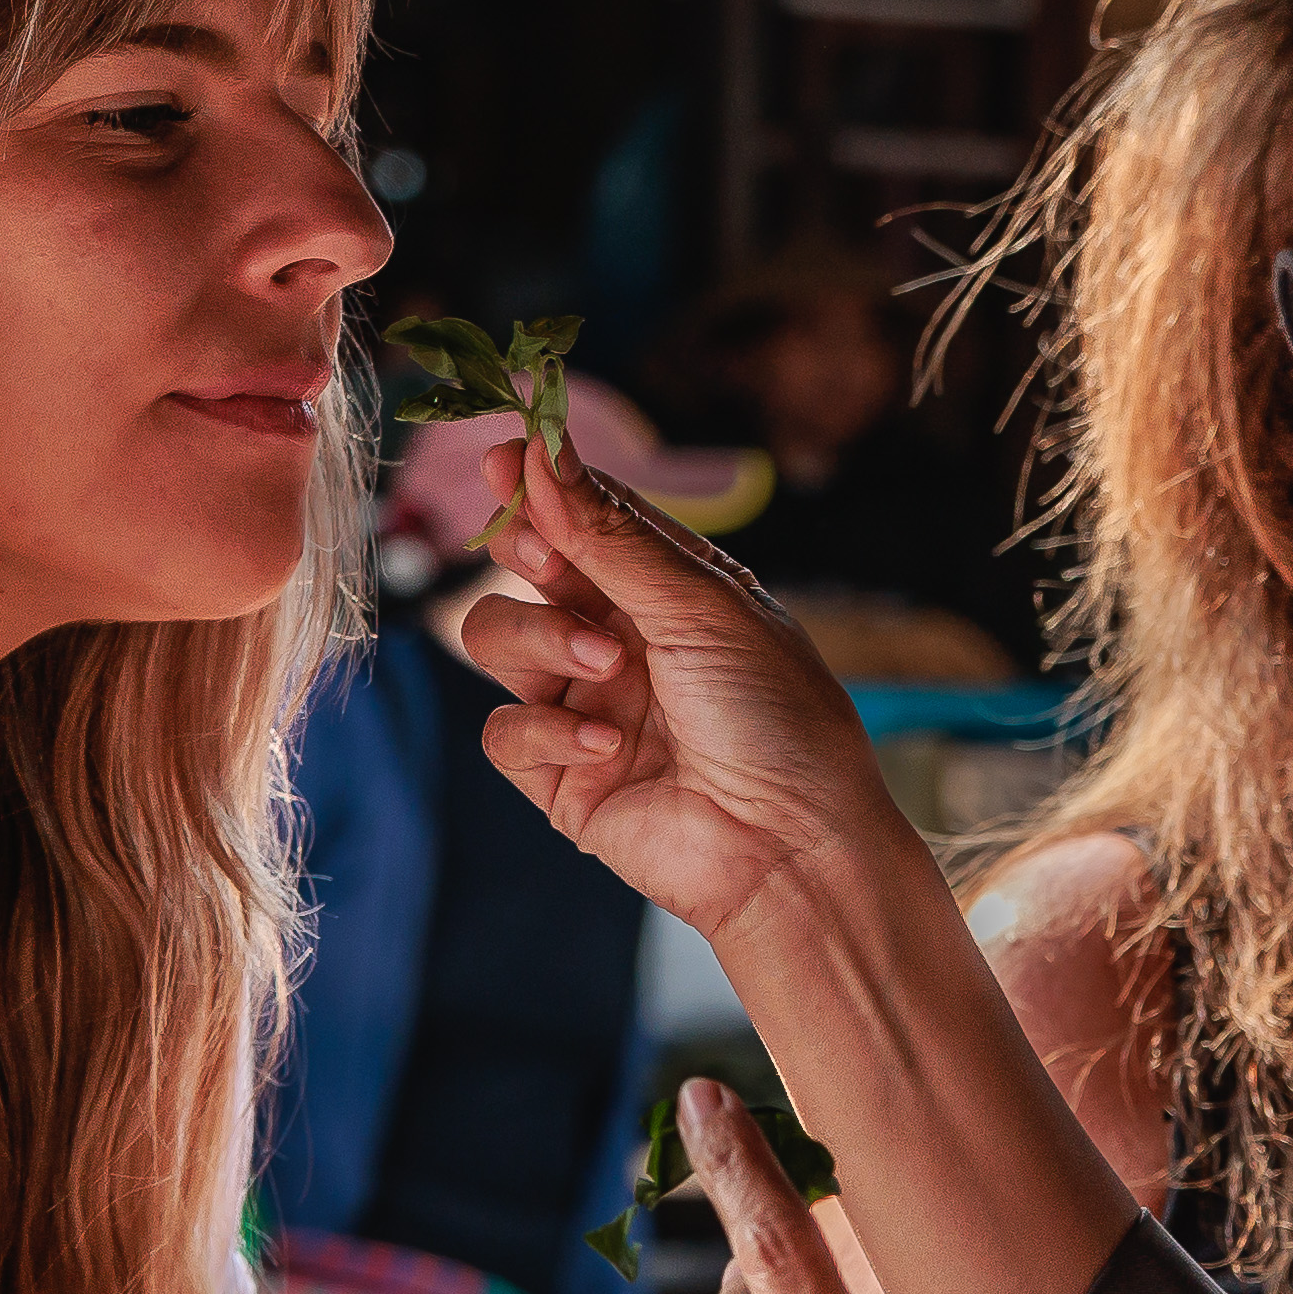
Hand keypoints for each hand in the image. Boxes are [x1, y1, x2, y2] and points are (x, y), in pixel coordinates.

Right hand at [454, 438, 914, 950]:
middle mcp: (622, 641)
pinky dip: (548, 730)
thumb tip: (541, 446)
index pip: (588, 516)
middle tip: (540, 556)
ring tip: (606, 667)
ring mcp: (586, 707)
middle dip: (527, 553)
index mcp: (670, 590)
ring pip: (498, 639)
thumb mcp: (699, 606)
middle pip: (529, 570)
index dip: (542, 484)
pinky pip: (506, 730)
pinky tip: (608, 747)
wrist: (793, 847)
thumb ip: (609, 533)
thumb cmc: (776, 716)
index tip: (503, 455)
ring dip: (539, 639)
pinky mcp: (561, 779)